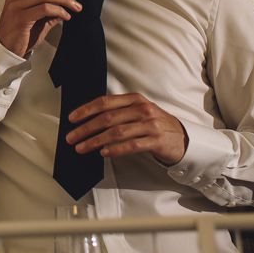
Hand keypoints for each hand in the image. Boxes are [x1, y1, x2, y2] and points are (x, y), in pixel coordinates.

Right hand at [0, 0, 84, 58]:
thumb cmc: (19, 35)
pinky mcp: (20, 18)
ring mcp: (17, 6)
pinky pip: (44, 9)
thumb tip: (67, 4)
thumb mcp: (38, 19)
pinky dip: (58, 11)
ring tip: (75, 7)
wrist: (5, 52)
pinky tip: (65, 16)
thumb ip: (50, 10)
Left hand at [65, 93, 187, 161]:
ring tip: (82, 148)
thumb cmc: (155, 125)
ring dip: (95, 141)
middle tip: (71, 138)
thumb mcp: (139, 112)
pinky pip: (132, 145)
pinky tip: (104, 153)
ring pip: (116, 132)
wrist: (182, 137)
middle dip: (86, 128)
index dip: (86, 110)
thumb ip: (119, 113)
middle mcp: (142, 109)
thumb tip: (91, 121)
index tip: (72, 119)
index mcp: (135, 100)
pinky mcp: (156, 140)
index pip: (106, 102)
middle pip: (108, 118)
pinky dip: (116, 149)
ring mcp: (150, 124)